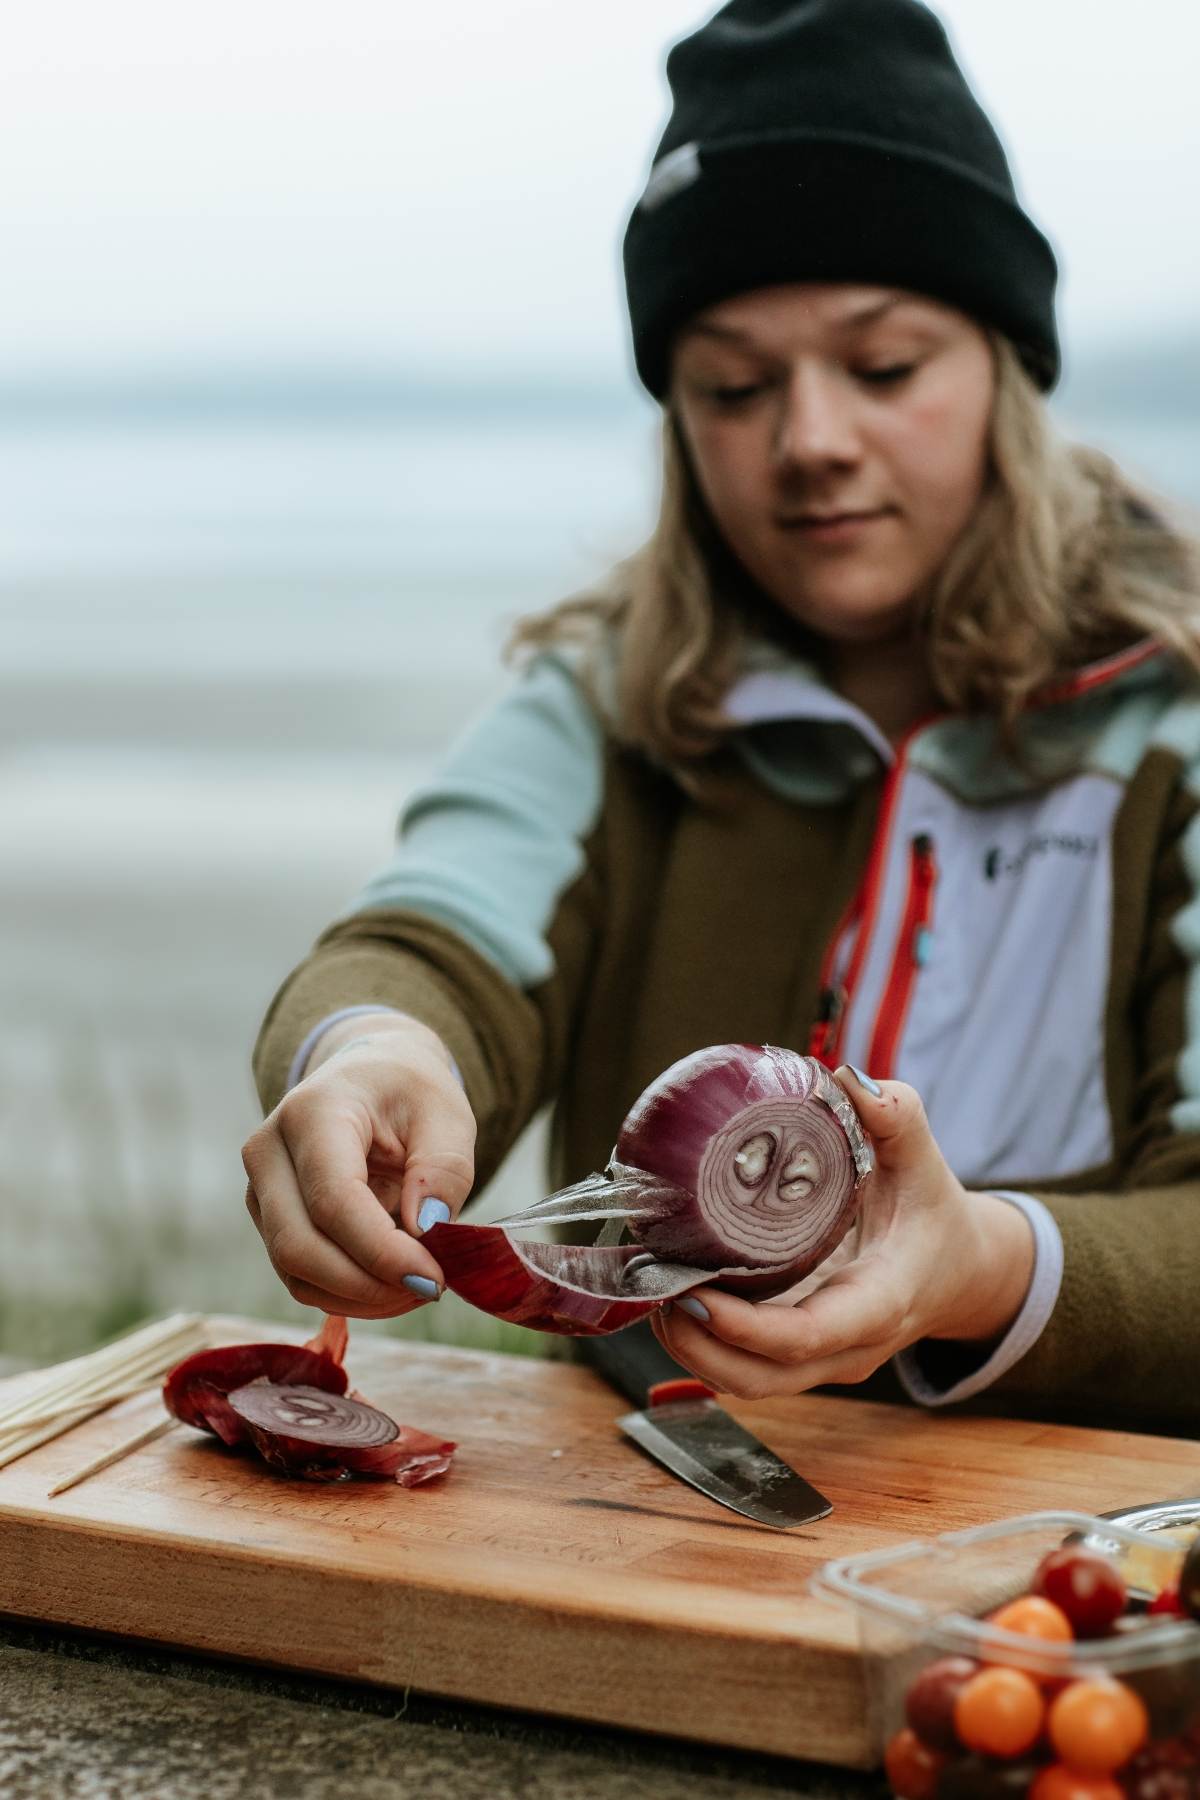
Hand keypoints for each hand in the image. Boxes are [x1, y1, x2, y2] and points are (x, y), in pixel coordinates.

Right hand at [242, 1014, 475, 1317]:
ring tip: (418, 1285)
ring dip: (360, 1297)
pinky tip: (392, 1283)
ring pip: (296, 1272)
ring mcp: (260, 1190)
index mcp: (313, 1111)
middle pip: (300, 1245)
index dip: (382, 1250)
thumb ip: (443, 1170)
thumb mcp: (446, 1115)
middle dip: (369, 1285)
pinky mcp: (269, 1222)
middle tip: (430, 1289)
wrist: (370, 1080)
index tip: (433, 1279)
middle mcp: (270, 1151)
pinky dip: (348, 1294)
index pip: (333, 1198)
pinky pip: (301, 1277)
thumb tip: (424, 1231)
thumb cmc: (409, 1093)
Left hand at [651, 1066, 1034, 1399]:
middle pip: (760, 1379)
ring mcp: (825, 1360)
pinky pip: (745, 1368)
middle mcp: (849, 1347)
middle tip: (652, 1286)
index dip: (743, 1329)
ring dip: (690, 1348)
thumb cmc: (934, 1212)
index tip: (693, 1294)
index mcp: (879, 1305)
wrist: (960, 1271)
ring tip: (650, 1288)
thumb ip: (895, 1115)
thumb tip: (844, 1077)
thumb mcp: (922, 1160)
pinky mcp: (803, 1356)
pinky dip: (703, 1342)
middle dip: (696, 1345)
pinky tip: (671, 1294)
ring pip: (746, 1383)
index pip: (806, 1339)